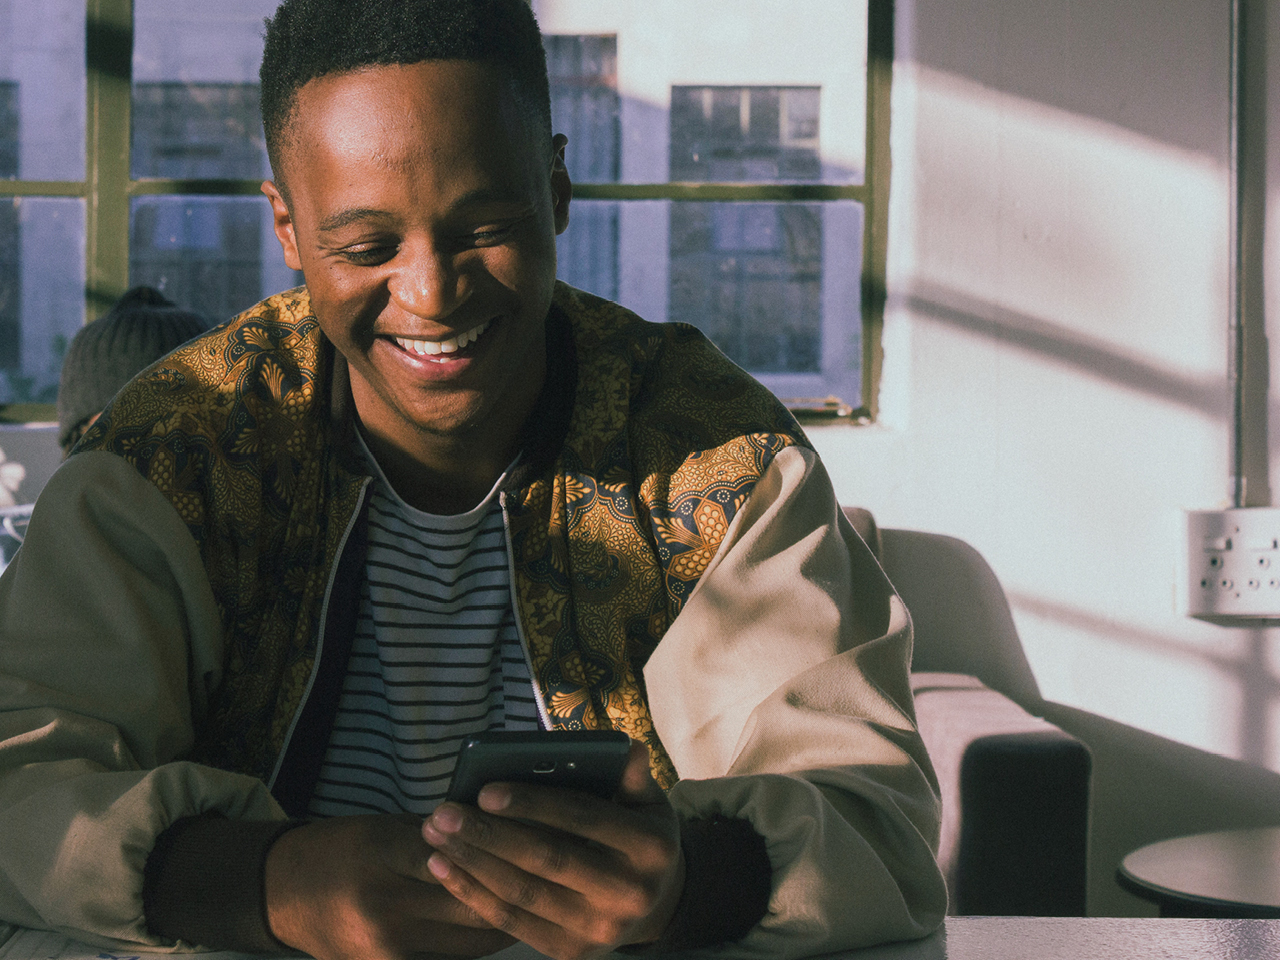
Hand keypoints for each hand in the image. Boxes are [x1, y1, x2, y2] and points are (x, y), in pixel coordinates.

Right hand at [264, 813, 516, 959]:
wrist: (282, 893)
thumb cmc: (342, 849)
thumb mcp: (387, 828)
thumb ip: (439, 837)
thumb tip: (500, 835)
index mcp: (381, 854)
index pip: (459, 854)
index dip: (502, 850)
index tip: (540, 841)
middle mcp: (383, 907)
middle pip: (473, 905)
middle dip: (516, 892)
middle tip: (555, 879)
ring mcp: (383, 949)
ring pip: (470, 944)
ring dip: (506, 926)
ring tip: (539, 908)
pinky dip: (475, 951)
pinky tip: (501, 933)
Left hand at [421, 740, 684, 959]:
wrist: (657, 904)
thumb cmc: (640, 836)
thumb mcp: (648, 801)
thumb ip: (632, 776)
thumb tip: (624, 747)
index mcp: (650, 847)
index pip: (582, 818)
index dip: (533, 804)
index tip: (485, 790)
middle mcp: (629, 893)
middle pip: (547, 859)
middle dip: (488, 835)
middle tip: (443, 813)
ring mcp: (599, 929)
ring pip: (523, 893)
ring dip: (471, 863)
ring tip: (435, 836)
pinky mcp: (571, 953)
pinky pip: (513, 922)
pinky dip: (474, 894)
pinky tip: (445, 869)